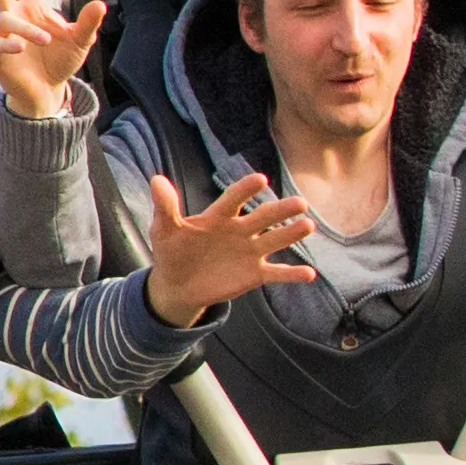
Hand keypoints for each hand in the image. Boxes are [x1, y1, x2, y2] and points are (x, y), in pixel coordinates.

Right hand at [0, 0, 105, 123]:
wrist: (47, 90)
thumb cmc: (60, 61)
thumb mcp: (80, 41)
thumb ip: (89, 22)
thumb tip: (100, 4)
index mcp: (34, 7)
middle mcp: (16, 16)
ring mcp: (4, 34)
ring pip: (5, 19)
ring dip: (25, 28)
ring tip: (42, 40)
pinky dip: (9, 43)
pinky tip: (21, 48)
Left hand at [137, 170, 314, 325]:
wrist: (178, 284)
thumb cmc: (172, 250)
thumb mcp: (164, 230)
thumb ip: (165, 207)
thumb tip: (156, 180)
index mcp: (218, 217)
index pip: (233, 199)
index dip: (245, 190)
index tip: (260, 179)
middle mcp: (240, 230)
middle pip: (263, 217)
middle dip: (281, 210)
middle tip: (300, 203)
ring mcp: (250, 252)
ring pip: (275, 240)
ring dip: (291, 234)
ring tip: (307, 225)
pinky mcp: (254, 274)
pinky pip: (276, 274)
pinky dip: (292, 274)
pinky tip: (309, 274)